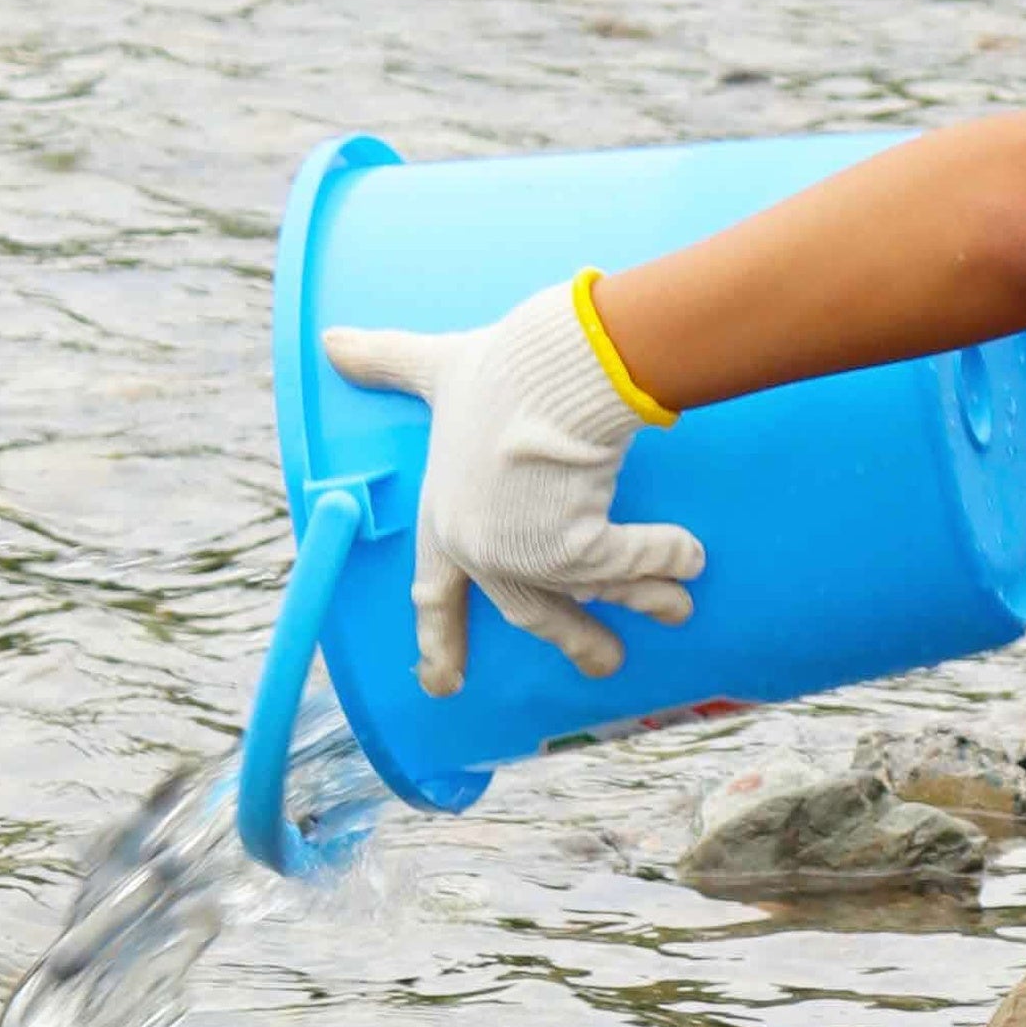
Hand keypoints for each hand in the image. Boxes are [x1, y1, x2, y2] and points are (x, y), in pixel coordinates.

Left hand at [320, 282, 704, 694]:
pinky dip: (663, 560)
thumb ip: (389, 360)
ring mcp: (527, 556)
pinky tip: (692, 557)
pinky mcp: (576, 553)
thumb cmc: (497, 368)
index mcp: (443, 517)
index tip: (443, 685)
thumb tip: (333, 342)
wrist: (551, 369)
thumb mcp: (439, 366)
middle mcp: (479, 548)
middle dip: (574, 641)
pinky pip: (629, 565)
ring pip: (591, 595)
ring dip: (640, 602)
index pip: (434, 593)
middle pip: (526, 611)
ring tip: (676, 611)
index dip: (439, 640)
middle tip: (605, 665)